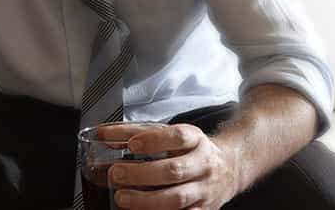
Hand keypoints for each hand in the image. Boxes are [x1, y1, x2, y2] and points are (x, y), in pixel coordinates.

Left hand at [109, 124, 238, 209]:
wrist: (230, 167)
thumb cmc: (192, 150)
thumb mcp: (171, 134)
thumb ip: (137, 133)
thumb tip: (104, 136)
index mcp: (195, 140)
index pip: (178, 137)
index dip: (155, 141)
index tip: (133, 145)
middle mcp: (204, 164)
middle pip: (174, 170)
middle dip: (142, 174)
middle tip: (116, 174)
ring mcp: (204, 190)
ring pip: (177, 198)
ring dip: (146, 200)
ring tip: (122, 197)